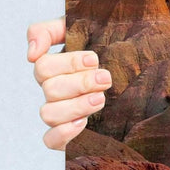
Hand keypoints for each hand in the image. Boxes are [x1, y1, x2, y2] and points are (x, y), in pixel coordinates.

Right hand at [27, 18, 109, 150]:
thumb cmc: (107, 47)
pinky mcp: (67, 135)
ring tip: (100, 99)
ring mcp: (59, 113)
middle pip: (50, 89)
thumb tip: (31, 53)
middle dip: (80, 83)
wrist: (138, 73)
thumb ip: (50, 30)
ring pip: (48, 114)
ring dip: (76, 106)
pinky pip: (50, 140)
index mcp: (55, 68)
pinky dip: (63, 133)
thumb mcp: (83, 28)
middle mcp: (54, 91)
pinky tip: (83, 122)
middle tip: (105, 79)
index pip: (43, 66)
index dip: (67, 63)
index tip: (93, 59)